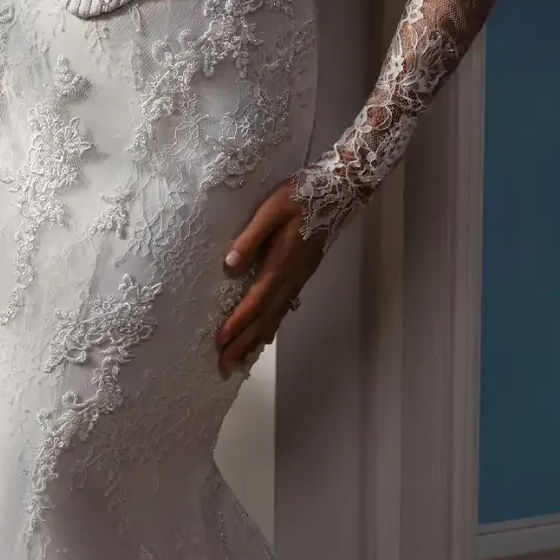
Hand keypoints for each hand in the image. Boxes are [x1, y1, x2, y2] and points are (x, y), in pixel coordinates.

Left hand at [216, 179, 326, 376]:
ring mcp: (298, 280)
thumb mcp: (272, 209)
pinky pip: (283, 310)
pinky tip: (263, 337)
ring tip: (239, 360)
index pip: (255, 302)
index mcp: (282, 263)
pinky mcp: (300, 276)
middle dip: (243, 345)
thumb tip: (230, 265)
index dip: (237, 324)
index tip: (220, 343)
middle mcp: (291, 278)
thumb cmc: (304, 196)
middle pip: (264, 319)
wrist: (339, 193)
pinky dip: (270, 328)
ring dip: (255, 341)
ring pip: (274, 318)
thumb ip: (251, 238)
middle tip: (224, 367)